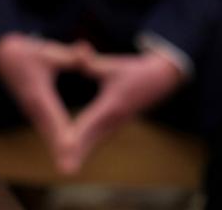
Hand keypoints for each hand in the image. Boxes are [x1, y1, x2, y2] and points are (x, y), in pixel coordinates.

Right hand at [0, 33, 90, 170]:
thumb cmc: (25, 51)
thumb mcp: (48, 51)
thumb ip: (70, 56)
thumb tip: (86, 53)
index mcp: (38, 94)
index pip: (54, 117)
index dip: (62, 133)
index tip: (70, 149)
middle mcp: (33, 107)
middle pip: (50, 134)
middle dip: (61, 152)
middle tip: (69, 171)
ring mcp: (31, 111)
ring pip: (48, 135)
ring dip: (58, 152)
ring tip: (69, 169)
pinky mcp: (33, 112)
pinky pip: (47, 131)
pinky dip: (56, 144)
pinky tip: (65, 155)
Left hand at [62, 50, 183, 173]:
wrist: (159, 80)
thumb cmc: (132, 71)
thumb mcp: (112, 65)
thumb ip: (92, 63)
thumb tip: (79, 54)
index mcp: (112, 105)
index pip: (90, 122)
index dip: (78, 135)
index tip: (66, 147)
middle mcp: (114, 119)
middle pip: (92, 139)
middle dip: (78, 154)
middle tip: (65, 170)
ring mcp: (116, 124)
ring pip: (95, 142)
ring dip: (82, 155)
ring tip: (67, 168)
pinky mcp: (115, 125)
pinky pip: (98, 139)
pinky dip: (87, 148)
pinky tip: (75, 157)